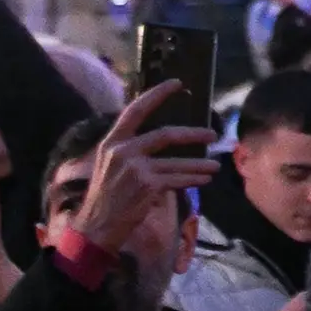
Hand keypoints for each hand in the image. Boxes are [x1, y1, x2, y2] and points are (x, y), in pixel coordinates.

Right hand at [73, 81, 218, 258]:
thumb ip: (130, 150)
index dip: (157, 94)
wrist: (96, 226)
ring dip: (199, 164)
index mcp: (111, 142)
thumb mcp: (109, 165)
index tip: (177, 83)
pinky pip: (177, 180)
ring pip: (177, 162)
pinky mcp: (147, 186)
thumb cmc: (105, 197)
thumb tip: (161, 138)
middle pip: (165, 135)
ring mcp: (136, 169)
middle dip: (193, 133)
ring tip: (215, 165)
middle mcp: (123, 151)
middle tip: (212, 133)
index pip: (135, 110)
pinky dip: (193, 179)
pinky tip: (204, 179)